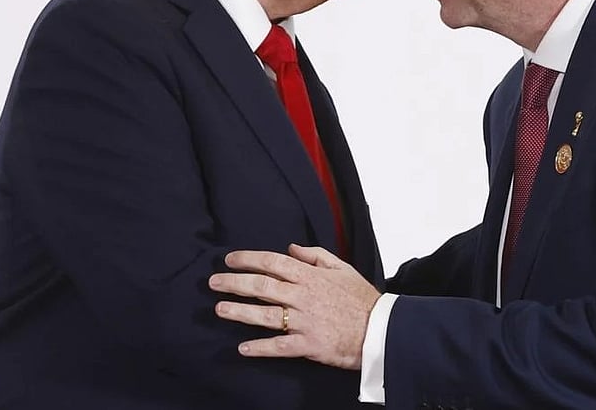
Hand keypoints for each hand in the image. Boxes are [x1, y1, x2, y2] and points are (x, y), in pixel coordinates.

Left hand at [209, 244, 380, 369]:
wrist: (381, 330)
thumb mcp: (342, 268)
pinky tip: (242, 348)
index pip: (273, 262)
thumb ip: (316, 255)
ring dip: (239, 311)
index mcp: (310, 276)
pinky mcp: (308, 344)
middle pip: (262, 286)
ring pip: (265, 314)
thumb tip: (291, 247)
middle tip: (214, 282)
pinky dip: (259, 347)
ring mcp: (304, 321)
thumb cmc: (362, 299)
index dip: (248, 259)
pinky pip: (278, 346)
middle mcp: (303, 296)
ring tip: (219, 309)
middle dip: (234, 282)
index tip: (230, 259)